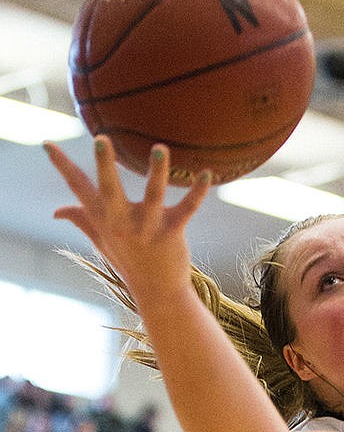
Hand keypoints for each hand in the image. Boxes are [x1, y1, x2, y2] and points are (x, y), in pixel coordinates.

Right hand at [44, 137, 211, 307]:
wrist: (158, 293)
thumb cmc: (129, 261)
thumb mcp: (101, 240)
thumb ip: (82, 220)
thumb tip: (56, 211)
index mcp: (104, 219)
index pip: (79, 189)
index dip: (62, 166)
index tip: (47, 143)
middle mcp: (123, 223)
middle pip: (111, 191)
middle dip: (106, 166)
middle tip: (102, 138)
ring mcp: (148, 229)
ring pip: (153, 197)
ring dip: (157, 173)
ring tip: (160, 148)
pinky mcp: (172, 233)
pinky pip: (187, 209)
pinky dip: (198, 191)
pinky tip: (208, 173)